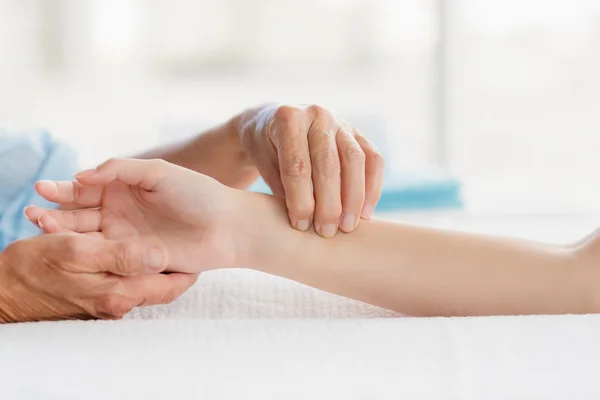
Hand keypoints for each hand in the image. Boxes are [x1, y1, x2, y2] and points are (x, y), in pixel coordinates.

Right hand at [0, 233, 196, 322]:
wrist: (2, 292)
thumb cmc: (34, 269)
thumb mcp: (77, 253)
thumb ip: (122, 255)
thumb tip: (160, 256)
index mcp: (120, 291)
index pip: (169, 284)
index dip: (188, 269)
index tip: (201, 251)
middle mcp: (118, 300)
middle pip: (159, 282)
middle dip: (173, 264)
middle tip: (189, 242)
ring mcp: (107, 299)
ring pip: (141, 277)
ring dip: (151, 260)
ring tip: (166, 240)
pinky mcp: (97, 294)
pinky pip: (121, 277)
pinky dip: (128, 261)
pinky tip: (128, 246)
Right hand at [25, 158, 247, 273]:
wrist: (227, 226)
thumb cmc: (197, 193)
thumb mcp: (158, 172)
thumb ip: (120, 169)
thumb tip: (81, 175)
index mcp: (125, 187)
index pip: (86, 187)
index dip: (63, 189)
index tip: (41, 189)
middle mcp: (121, 211)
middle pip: (80, 212)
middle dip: (55, 212)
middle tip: (32, 213)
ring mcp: (127, 236)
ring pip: (88, 235)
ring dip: (64, 232)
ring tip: (41, 228)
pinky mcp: (135, 258)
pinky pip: (105, 256)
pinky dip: (86, 254)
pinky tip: (67, 251)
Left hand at [238, 104, 384, 236]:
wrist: (274, 123)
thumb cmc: (266, 149)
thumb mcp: (263, 164)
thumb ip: (283, 187)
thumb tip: (306, 221)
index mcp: (288, 119)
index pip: (297, 164)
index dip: (300, 198)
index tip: (300, 225)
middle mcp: (317, 115)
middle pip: (328, 163)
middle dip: (329, 203)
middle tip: (327, 231)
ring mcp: (341, 122)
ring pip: (355, 160)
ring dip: (354, 198)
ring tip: (348, 226)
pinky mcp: (358, 133)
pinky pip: (373, 160)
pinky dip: (372, 187)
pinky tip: (365, 213)